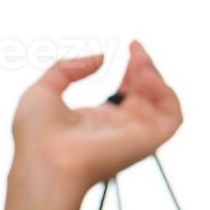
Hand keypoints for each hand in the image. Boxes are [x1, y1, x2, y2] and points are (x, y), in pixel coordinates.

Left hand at [11, 40, 183, 194]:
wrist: (45, 161)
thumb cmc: (36, 135)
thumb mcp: (43, 90)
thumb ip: (68, 69)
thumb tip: (101, 58)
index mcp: (97, 122)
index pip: (127, 95)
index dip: (131, 70)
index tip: (129, 48)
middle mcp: (120, 129)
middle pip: (148, 96)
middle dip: (145, 68)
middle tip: (135, 49)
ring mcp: (135, 136)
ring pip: (163, 103)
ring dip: (155, 77)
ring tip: (137, 62)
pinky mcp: (148, 141)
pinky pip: (172, 116)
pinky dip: (165, 93)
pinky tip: (143, 77)